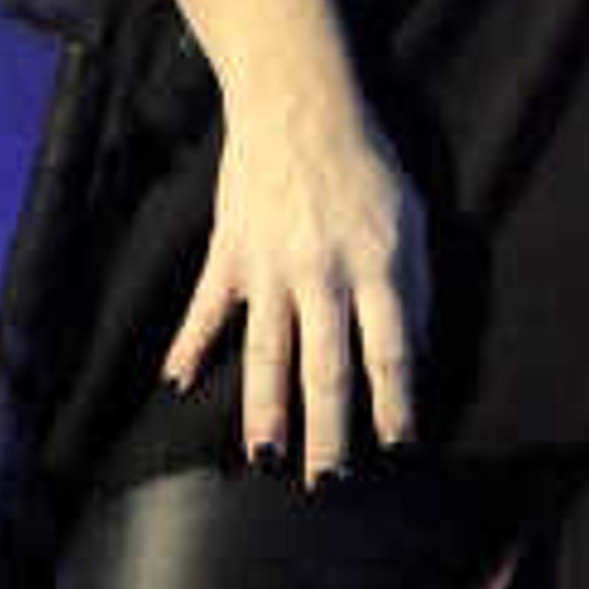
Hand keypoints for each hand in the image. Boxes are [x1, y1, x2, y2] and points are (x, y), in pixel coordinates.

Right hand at [163, 82, 426, 485]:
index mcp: (377, 265)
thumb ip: (414, 289)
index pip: (390, 351)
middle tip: (328, 485)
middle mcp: (323, 273)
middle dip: (328, 431)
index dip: (395, 404)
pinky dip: (188, 347)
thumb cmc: (366, 166)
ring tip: (266, 459)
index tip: (400, 450)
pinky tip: (175, 386)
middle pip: (326, 367)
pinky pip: (206, 310)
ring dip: (264, 410)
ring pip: (266, 352)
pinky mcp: (230, 253)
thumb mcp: (411, 220)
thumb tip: (414, 355)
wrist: (298, 104)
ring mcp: (270, 265)